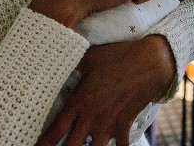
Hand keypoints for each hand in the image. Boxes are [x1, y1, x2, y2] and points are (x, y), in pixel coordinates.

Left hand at [36, 35, 175, 145]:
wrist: (149, 62)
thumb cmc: (117, 57)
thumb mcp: (89, 56)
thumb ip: (71, 62)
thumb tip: (54, 57)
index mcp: (79, 102)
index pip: (55, 130)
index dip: (43, 143)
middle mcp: (92, 117)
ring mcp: (109, 123)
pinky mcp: (125, 124)